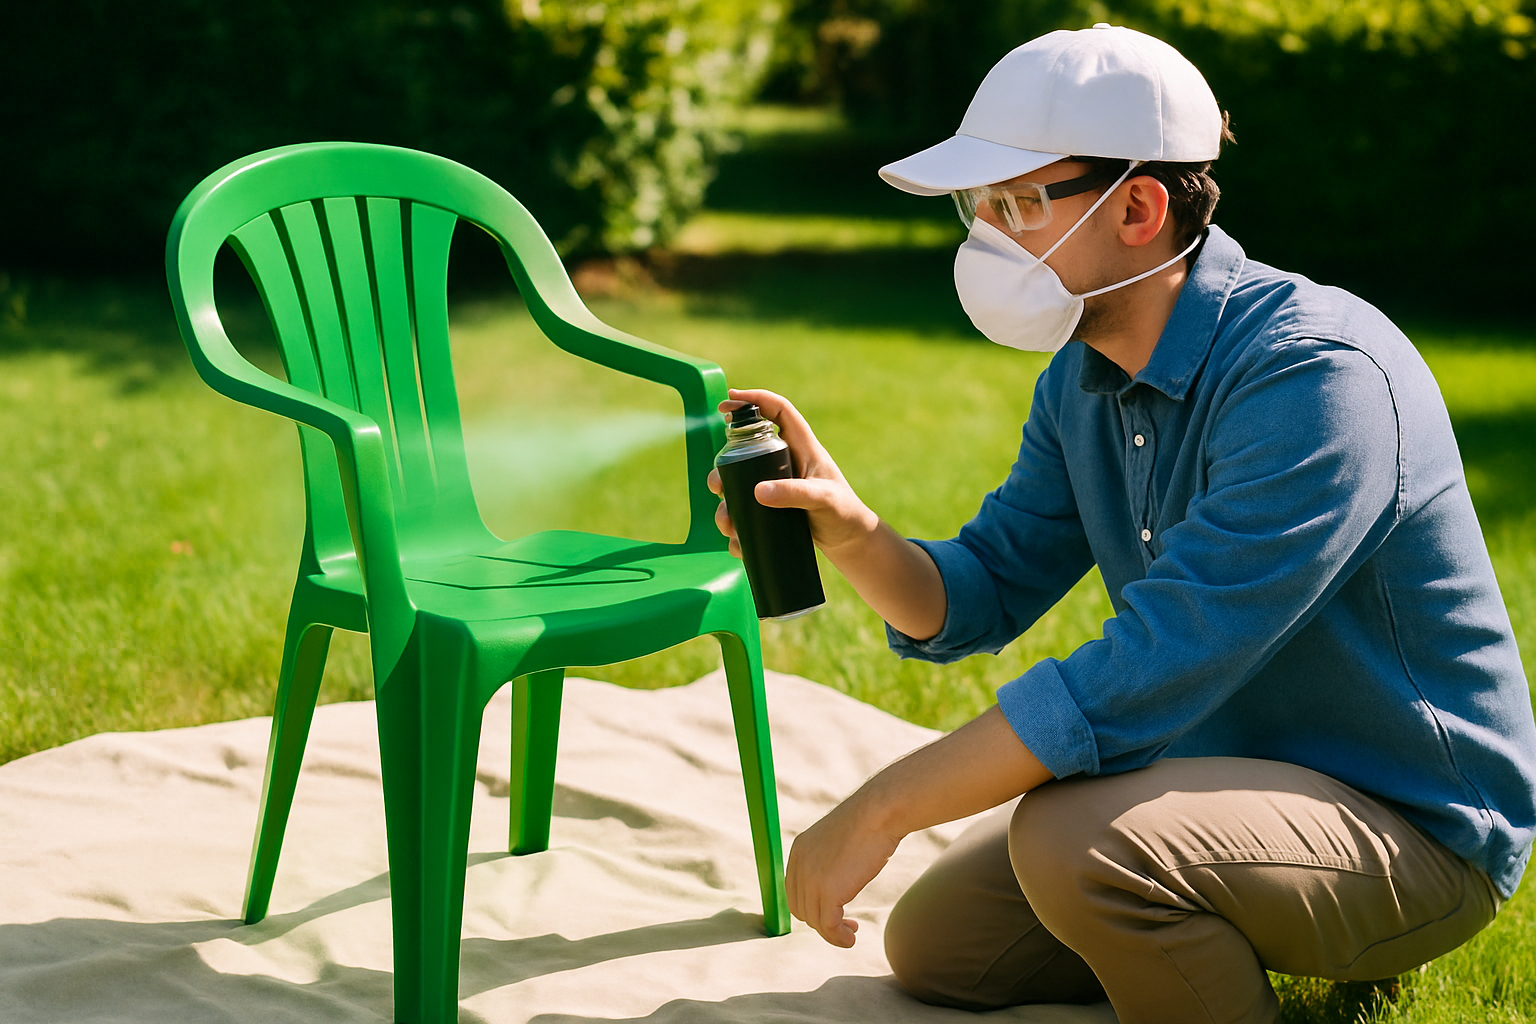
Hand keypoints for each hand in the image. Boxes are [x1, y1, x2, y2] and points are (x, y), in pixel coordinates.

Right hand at [706, 388, 877, 557]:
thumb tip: (757, 491)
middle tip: (716, 485)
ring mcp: (777, 484)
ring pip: (739, 484)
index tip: (729, 400)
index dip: (755, 399)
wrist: (850, 541)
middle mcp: (785, 462)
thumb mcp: (821, 499)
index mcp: (801, 447)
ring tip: (728, 524)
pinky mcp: (772, 507)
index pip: (778, 411)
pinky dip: (736, 526)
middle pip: (745, 450)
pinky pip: (745, 511)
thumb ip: (793, 493)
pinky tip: (736, 542)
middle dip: (724, 466)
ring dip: (725, 503)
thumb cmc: (844, 512)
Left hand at [785, 789, 902, 946]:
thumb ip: (829, 862)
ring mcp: (811, 878)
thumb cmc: (869, 824)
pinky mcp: (827, 891)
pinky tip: (851, 938)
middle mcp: (799, 865)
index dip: (812, 906)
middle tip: (846, 925)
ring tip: (850, 935)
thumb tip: (835, 885)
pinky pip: (828, 926)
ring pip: (814, 920)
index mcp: (799, 851)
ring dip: (832, 934)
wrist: (879, 813)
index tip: (834, 912)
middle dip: (821, 921)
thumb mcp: (839, 843)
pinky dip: (838, 938)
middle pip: (801, 909)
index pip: (794, 891)